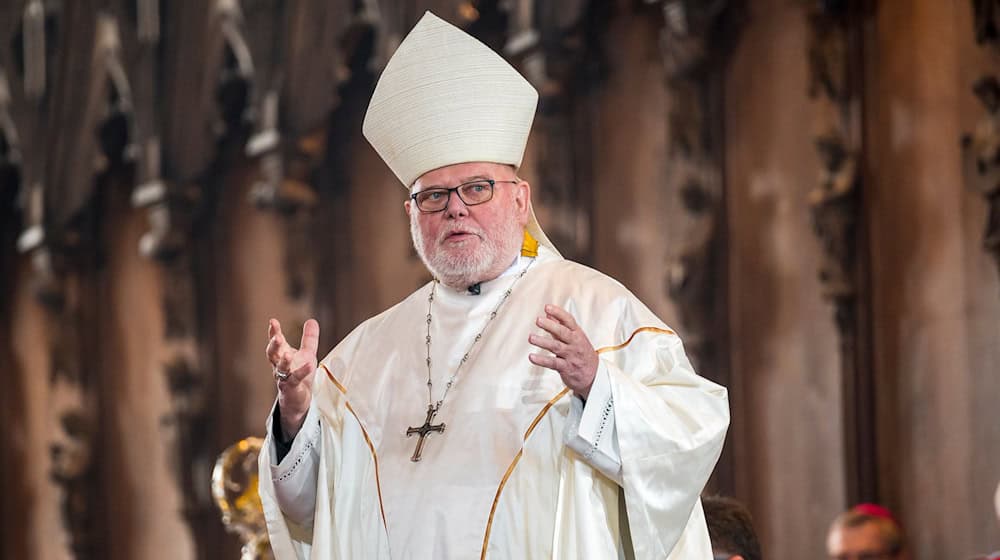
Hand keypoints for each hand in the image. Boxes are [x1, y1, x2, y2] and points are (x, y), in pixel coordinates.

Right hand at [266, 318, 319, 437]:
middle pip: (272, 354)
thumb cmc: (300, 374)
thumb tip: (312, 320)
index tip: (272, 321)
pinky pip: (296, 379)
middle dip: (274, 345)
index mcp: (282, 356)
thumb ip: (309, 338)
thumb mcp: (307, 354)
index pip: (275, 342)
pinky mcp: (292, 388)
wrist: (299, 400)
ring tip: (288, 353)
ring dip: (283, 361)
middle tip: (277, 337)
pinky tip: (310, 365)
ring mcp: (284, 378)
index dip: (273, 332)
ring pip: (280, 368)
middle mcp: (279, 366)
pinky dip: (302, 372)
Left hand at [528, 304, 597, 398]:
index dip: (558, 313)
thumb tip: (548, 314)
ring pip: (556, 347)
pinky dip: (542, 360)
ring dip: (543, 342)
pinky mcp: (566, 368)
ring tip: (531, 337)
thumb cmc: (582, 353)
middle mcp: (575, 343)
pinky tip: (532, 357)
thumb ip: (560, 325)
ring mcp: (571, 356)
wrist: (595, 375)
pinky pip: (553, 363)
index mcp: (577, 334)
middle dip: (550, 326)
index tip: (547, 307)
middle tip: (538, 320)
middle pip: (562, 332)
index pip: (569, 321)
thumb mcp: (575, 337)